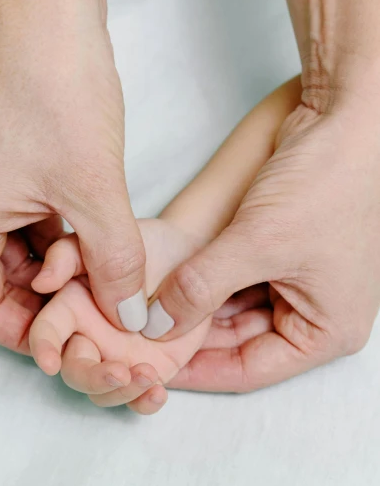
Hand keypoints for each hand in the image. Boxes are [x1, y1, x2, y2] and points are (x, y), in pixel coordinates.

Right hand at [0, 0, 146, 354]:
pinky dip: (58, 237)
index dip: (25, 334)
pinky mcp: (1, 163)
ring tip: (104, 279)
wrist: (52, 9)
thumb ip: (115, 261)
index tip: (73, 341)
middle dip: (48, 302)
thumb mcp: (95, 190)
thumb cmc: (58, 88)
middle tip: (97, 313)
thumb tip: (130, 315)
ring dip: (58, 269)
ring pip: (15, 251)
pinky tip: (96, 240)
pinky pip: (24, 219)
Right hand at [29, 219, 209, 412]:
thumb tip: (44, 282)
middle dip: (91, 377)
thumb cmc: (149, 243)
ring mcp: (118, 357)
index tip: (49, 363)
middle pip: (74, 371)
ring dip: (120, 391)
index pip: (46, 332)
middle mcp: (90, 336)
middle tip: (118, 370)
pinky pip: (139, 398)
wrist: (197, 258)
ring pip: (103, 391)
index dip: (43, 348)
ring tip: (147, 375)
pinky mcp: (150, 370)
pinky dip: (144, 401)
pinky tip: (158, 391)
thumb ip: (71, 254)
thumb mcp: (108, 234)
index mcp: (71, 305)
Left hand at [146, 101, 379, 390]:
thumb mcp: (257, 243)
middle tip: (139, 339)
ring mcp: (301, 283)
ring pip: (233, 311)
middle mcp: (317, 314)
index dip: (196, 370)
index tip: (150, 370)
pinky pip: (236, 281)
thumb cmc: (327, 182)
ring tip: (146, 309)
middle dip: (191, 336)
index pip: (248, 370)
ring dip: (194, 306)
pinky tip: (170, 280)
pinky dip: (205, 281)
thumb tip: (156, 324)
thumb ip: (201, 288)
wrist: (347, 115)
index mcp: (327, 331)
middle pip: (239, 342)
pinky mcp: (283, 254)